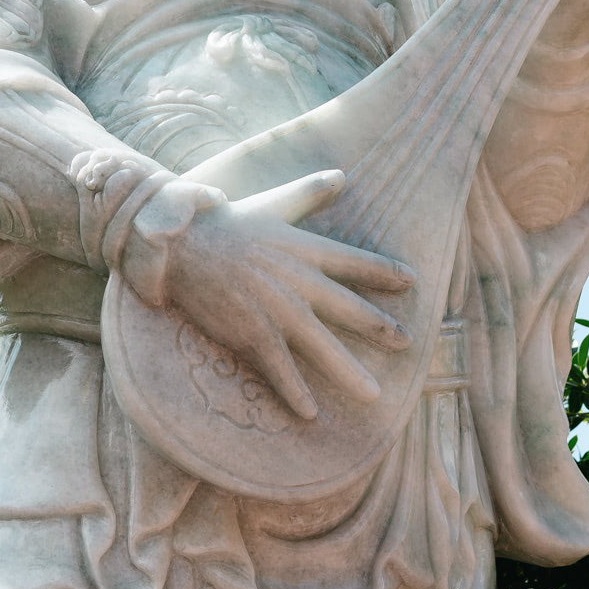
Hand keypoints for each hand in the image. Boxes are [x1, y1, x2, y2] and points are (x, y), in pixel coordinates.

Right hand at [127, 169, 412, 421]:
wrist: (177, 245)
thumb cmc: (224, 223)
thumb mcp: (272, 204)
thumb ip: (308, 193)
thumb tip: (342, 175)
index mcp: (304, 249)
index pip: (354, 262)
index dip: (383, 273)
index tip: (411, 282)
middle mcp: (298, 281)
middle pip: (349, 309)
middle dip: (381, 327)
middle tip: (408, 343)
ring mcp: (276, 310)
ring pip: (322, 346)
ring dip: (349, 372)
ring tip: (373, 395)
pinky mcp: (252, 333)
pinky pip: (280, 369)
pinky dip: (295, 392)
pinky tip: (311, 413)